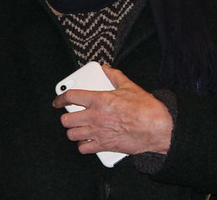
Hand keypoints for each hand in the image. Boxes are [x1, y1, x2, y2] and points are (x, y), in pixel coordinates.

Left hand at [52, 64, 172, 155]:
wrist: (158, 128)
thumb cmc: (145, 108)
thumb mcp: (129, 86)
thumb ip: (114, 76)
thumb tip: (105, 68)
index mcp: (99, 99)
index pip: (70, 97)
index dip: (60, 98)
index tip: (57, 101)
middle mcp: (95, 116)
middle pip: (67, 119)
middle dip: (67, 118)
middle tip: (71, 117)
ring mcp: (98, 132)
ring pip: (72, 135)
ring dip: (74, 132)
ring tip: (79, 129)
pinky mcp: (105, 146)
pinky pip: (84, 148)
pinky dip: (83, 146)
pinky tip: (88, 142)